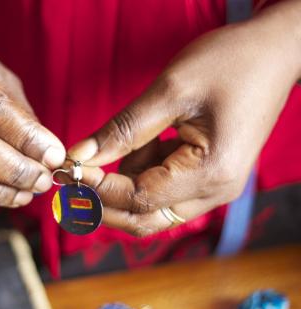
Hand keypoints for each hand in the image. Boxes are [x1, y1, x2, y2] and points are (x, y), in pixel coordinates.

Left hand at [68, 5, 300, 236]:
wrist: (276, 54)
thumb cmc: (231, 63)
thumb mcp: (170, 91)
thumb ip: (122, 130)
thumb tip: (79, 157)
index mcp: (210, 174)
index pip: (138, 199)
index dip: (97, 188)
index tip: (67, 169)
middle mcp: (214, 192)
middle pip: (143, 219)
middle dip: (104, 202)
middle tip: (74, 176)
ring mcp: (213, 189)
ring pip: (150, 208)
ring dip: (123, 185)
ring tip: (126, 143)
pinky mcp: (207, 179)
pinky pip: (162, 191)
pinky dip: (141, 173)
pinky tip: (146, 143)